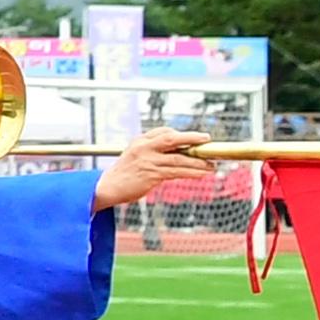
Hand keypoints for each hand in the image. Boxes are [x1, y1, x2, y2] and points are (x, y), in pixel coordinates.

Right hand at [94, 134, 218, 211]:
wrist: (108, 187)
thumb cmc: (124, 174)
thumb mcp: (135, 156)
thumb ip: (153, 152)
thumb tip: (177, 154)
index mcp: (140, 141)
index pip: (163, 132)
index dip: (181, 134)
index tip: (195, 138)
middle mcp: (144, 148)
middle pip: (172, 138)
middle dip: (191, 138)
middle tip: (207, 139)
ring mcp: (148, 160)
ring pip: (178, 158)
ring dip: (197, 162)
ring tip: (211, 165)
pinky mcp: (151, 174)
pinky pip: (176, 172)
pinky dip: (191, 172)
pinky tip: (202, 174)